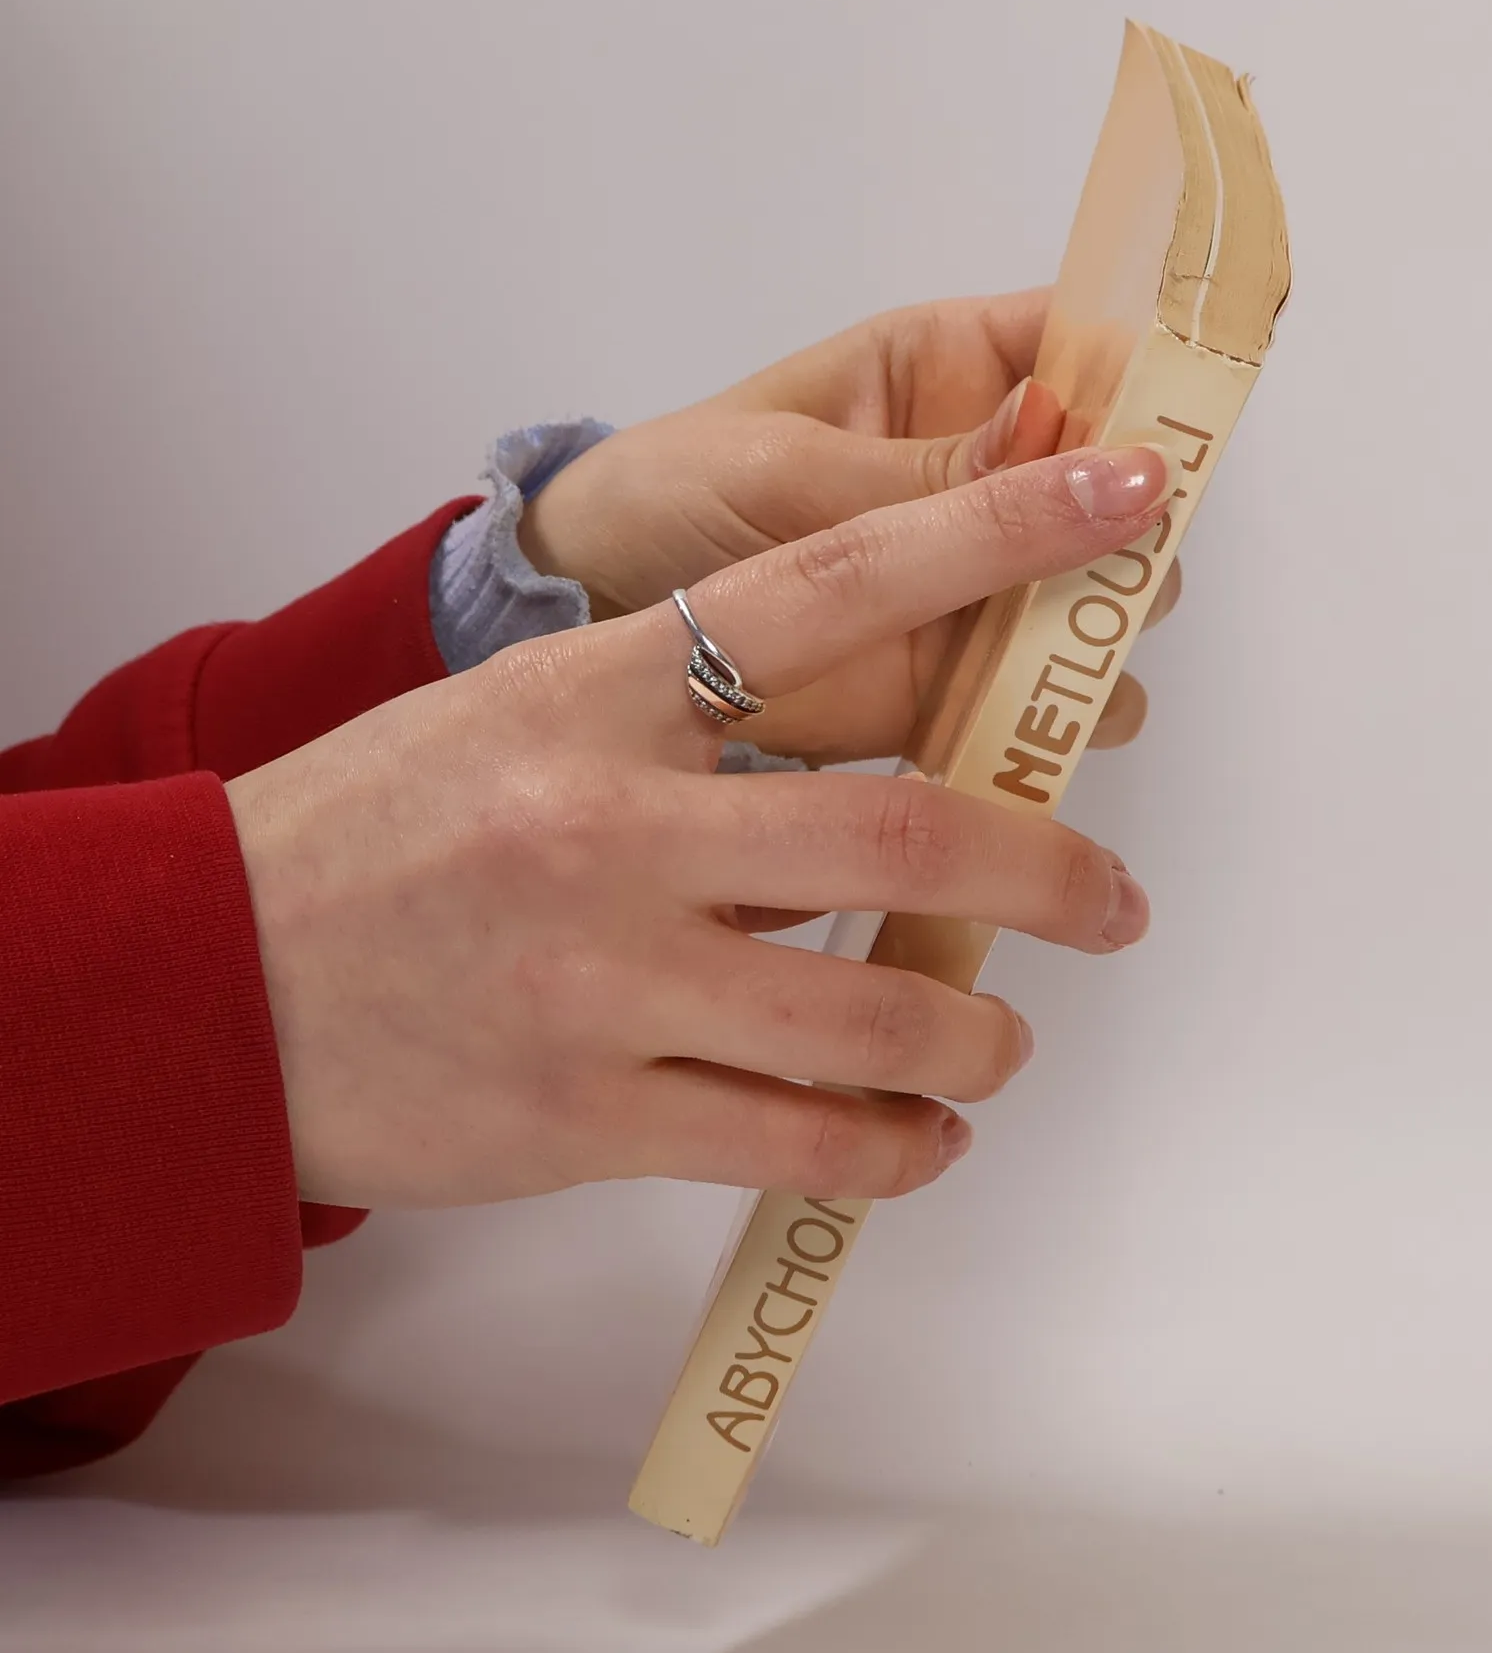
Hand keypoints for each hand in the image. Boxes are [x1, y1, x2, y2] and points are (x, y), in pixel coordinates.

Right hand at [228, 441, 1171, 1209]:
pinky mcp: (579, 1116)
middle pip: (903, 835)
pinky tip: (923, 1138)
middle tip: (1113, 899)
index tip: (1126, 503)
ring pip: (865, 1018)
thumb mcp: (520, 716)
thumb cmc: (378, 833)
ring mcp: (598, 980)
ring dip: (974, 1037)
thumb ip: (689, 715)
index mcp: (599, 691)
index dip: (995, 536)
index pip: (834, 586)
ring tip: (1000, 1043)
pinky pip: (789, 1145)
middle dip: (1049, 870)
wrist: (204, 981)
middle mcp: (611, 826)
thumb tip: (892, 738)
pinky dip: (890, 1149)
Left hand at [516, 291, 1180, 764]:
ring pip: (1103, 606)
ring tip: (1046, 661)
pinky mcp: (957, 685)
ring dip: (1099, 636)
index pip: (1099, 347)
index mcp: (959, 373)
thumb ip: (918, 476)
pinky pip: (1042, 705)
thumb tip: (1070, 446)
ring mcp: (983, 588)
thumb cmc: (669, 494)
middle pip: (1125, 495)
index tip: (1160, 453)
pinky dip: (1050, 725)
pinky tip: (1021, 733)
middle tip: (1098, 575)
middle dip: (1133, 536)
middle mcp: (994, 476)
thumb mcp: (780, 467)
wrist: (585, 617)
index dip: (1152, 385)